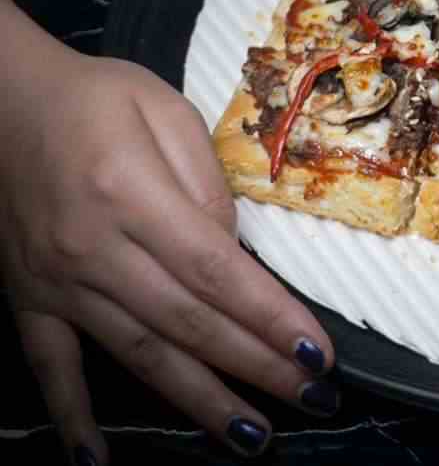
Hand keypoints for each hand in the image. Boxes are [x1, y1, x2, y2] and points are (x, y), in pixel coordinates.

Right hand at [0, 0, 337, 463]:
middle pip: (189, 322)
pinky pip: (50, 366)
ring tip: (252, 437)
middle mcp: (93, 248)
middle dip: (256, 367)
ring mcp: (56, 281)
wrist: (2, 97)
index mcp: (132, 194)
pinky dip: (72, 415)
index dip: (270, 319)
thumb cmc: (97, 98)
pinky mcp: (28, 297)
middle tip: (313, 400)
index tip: (319, 354)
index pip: (217, 272)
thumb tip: (237, 254)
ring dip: (199, 400)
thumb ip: (207, 185)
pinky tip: (96, 458)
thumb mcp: (167, 112)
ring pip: (138, 354)